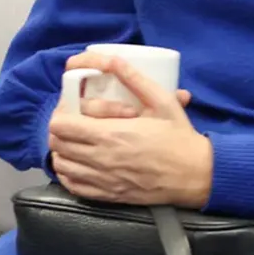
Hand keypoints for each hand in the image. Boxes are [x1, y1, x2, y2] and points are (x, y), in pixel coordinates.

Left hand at [48, 51, 211, 208]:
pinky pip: (74, 187)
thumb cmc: (179, 137)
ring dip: (63, 152)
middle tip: (73, 122)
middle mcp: (101, 159)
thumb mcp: (162, 101)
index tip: (71, 107)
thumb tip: (111, 58)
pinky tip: (79, 164)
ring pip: (62, 166)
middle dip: (60, 130)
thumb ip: (134, 79)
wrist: (196, 175)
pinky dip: (69, 174)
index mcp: (111, 135)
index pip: (61, 126)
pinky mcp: (109, 196)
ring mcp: (103, 180)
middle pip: (56, 144)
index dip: (60, 113)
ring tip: (76, 142)